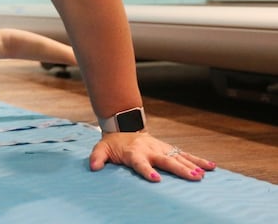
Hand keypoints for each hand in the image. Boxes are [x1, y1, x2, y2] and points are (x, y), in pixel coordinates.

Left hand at [89, 131, 215, 181]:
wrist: (123, 127)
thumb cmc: (113, 143)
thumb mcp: (101, 148)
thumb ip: (97, 157)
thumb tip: (93, 167)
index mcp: (134, 152)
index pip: (140, 163)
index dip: (147, 170)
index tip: (155, 178)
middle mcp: (150, 150)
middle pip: (166, 160)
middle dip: (179, 169)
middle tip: (193, 177)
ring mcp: (161, 148)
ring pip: (178, 157)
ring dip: (192, 166)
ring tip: (203, 175)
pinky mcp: (168, 149)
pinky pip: (185, 154)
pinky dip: (198, 160)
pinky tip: (211, 167)